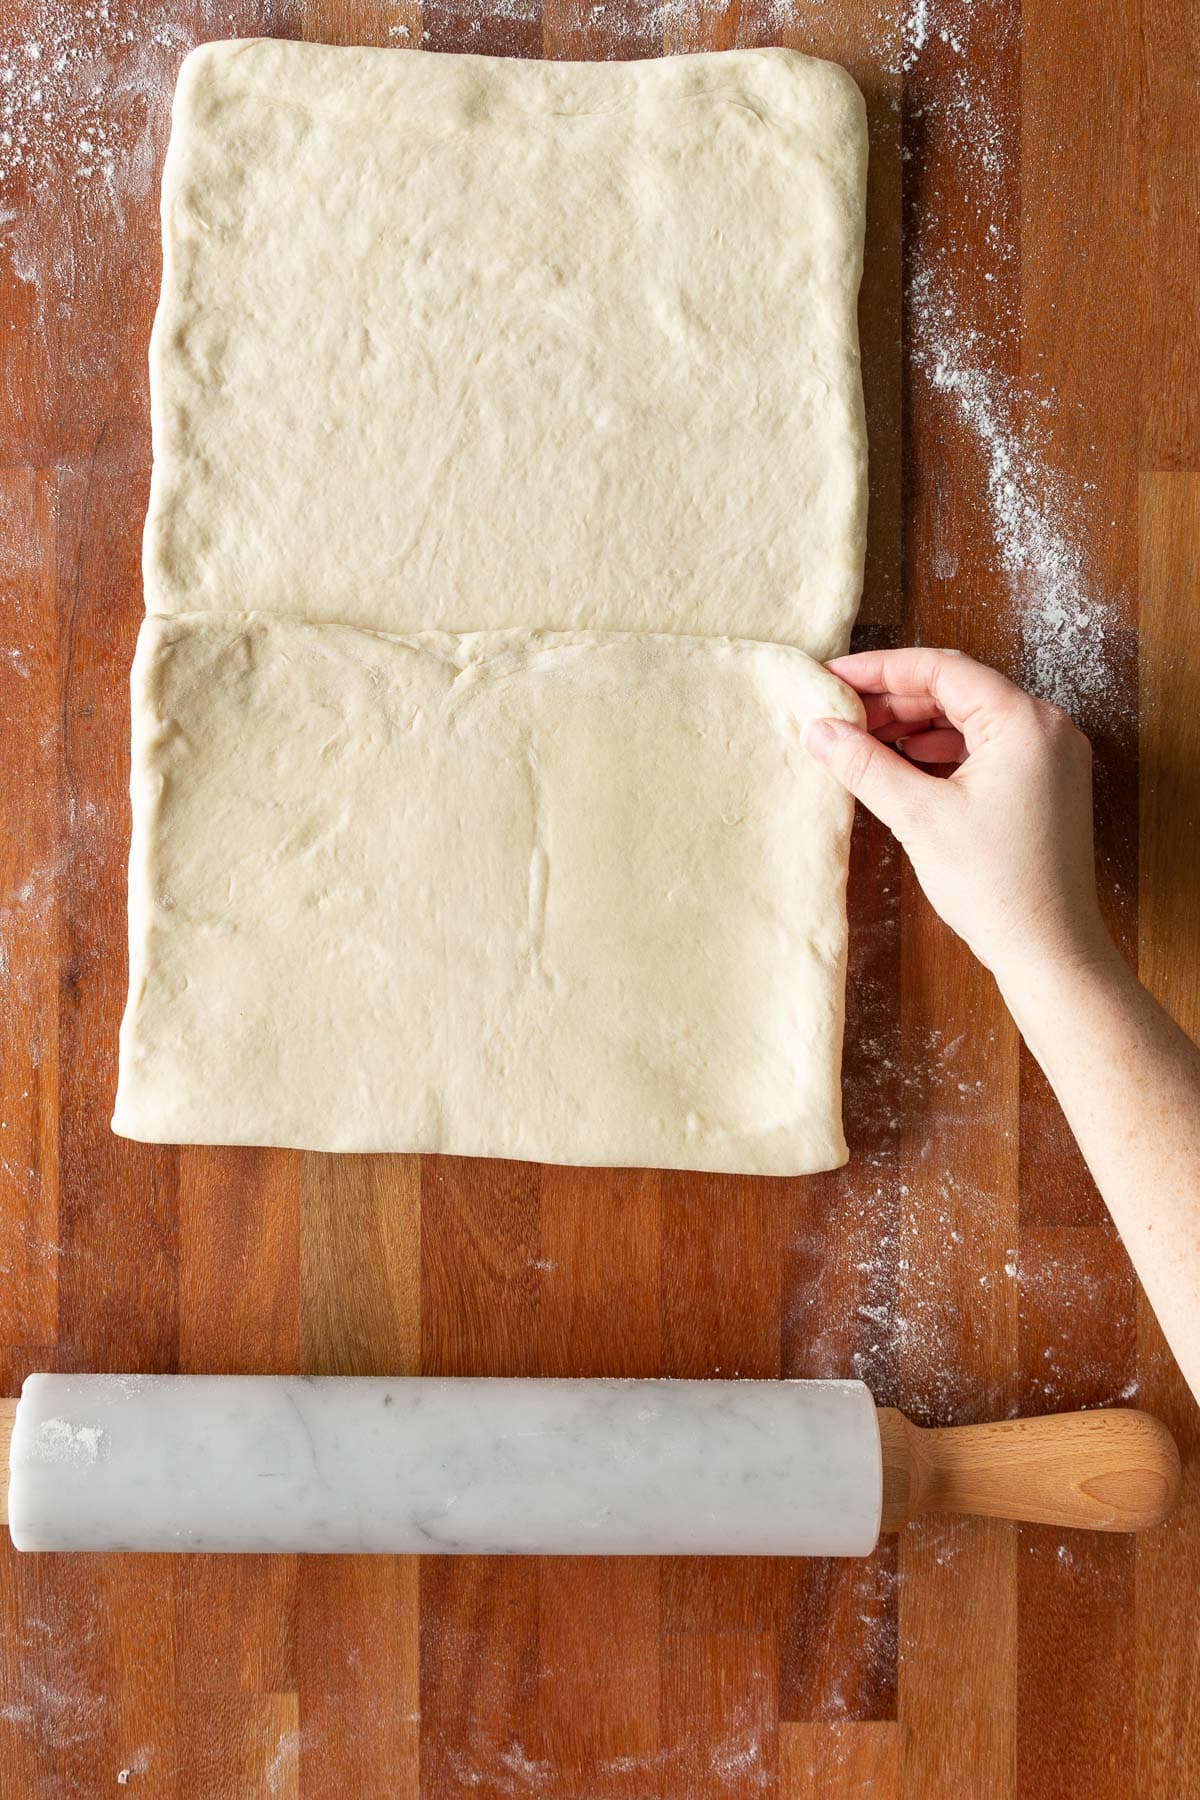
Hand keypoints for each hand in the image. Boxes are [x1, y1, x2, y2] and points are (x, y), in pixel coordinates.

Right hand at [805, 647, 1112, 981]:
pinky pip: (986, 746)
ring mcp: (1050, 756)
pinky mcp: (1045, 783)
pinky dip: (943, 749)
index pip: (941, 670)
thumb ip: (865, 764)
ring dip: (915, 724)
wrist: (1048, 947)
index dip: (879, 670)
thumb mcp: (918, 816)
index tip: (832, 677)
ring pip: (970, 717)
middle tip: (840, 713)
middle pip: (957, 689)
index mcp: (1024, 721)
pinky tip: (906, 763)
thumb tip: (819, 730)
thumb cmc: (996, 885)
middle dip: (894, 699)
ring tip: (863, 739)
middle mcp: (1046, 727)